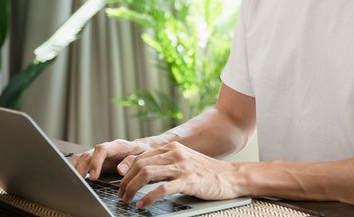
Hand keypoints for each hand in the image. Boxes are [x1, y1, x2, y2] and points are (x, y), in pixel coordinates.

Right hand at [70, 139, 152, 180]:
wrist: (142, 149)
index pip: (101, 149)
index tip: (93, 177)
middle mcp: (105, 149)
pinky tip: (73, 178)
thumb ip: (131, 161)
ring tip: (73, 181)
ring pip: (82, 158)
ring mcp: (99, 155)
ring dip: (75, 169)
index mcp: (117, 146)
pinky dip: (75, 169)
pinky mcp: (96, 161)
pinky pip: (81, 162)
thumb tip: (120, 170)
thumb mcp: (142, 156)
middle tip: (80, 184)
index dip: (95, 162)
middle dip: (82, 169)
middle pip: (88, 154)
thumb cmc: (143, 152)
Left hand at [118, 141, 241, 208]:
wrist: (231, 177)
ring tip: (127, 199)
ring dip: (132, 188)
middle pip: (140, 165)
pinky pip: (162, 188)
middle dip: (126, 181)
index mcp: (172, 148)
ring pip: (147, 174)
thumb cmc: (207, 172)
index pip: (141, 157)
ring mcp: (181, 166)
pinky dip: (148, 198)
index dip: (127, 171)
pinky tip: (143, 205)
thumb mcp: (184, 161)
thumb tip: (144, 174)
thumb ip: (166, 163)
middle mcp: (174, 154)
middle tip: (122, 194)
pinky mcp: (188, 181)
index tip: (122, 184)